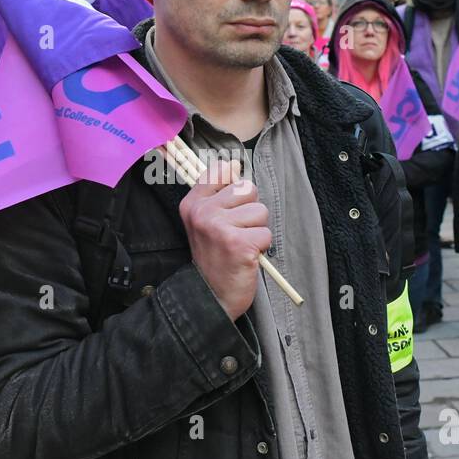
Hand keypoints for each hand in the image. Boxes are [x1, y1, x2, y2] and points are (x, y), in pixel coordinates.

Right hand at [180, 159, 271, 320]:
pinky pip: (266, 234)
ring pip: (260, 211)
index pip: (220, 171)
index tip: (230, 203)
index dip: (233, 184)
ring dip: (257, 230)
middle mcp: (203, 212)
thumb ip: (215, 193)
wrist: (210, 295)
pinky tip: (246, 256)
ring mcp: (220, 228)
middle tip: (237, 231)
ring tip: (241, 244)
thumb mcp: (204, 222)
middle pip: (247, 188)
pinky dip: (261, 248)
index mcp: (193, 203)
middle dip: (250, 211)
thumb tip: (233, 164)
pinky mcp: (239, 244)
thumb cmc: (214, 256)